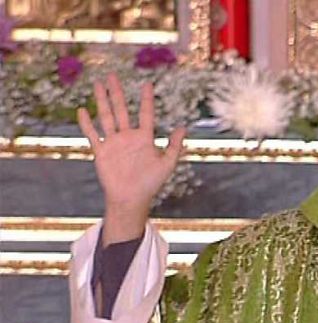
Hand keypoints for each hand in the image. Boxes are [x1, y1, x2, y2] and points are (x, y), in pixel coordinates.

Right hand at [77, 73, 185, 245]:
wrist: (132, 198)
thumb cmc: (151, 183)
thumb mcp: (167, 164)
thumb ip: (175, 146)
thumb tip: (182, 128)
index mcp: (145, 138)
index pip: (145, 114)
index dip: (146, 99)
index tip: (147, 83)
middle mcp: (128, 137)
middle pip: (121, 110)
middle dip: (117, 93)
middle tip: (112, 75)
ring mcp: (114, 143)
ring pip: (106, 117)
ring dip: (102, 101)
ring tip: (98, 84)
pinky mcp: (102, 152)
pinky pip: (93, 135)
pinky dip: (87, 123)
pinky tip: (82, 111)